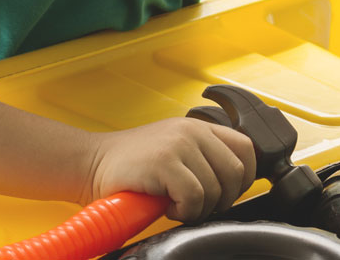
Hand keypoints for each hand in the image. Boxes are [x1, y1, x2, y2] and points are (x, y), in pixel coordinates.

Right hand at [79, 117, 255, 222]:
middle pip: (236, 172)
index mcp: (199, 127)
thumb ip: (204, 157)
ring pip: (216, 189)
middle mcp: (192, 131)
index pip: (246, 148)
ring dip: (199, 209)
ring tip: (176, 203)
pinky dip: (184, 212)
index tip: (226, 194)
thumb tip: (236, 184)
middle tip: (198, 205)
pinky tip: (167, 206)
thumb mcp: (176, 151)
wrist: (93, 164)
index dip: (244, 178)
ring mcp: (179, 144)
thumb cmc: (134, 166)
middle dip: (222, 199)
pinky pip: (194, 198)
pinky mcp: (165, 162)